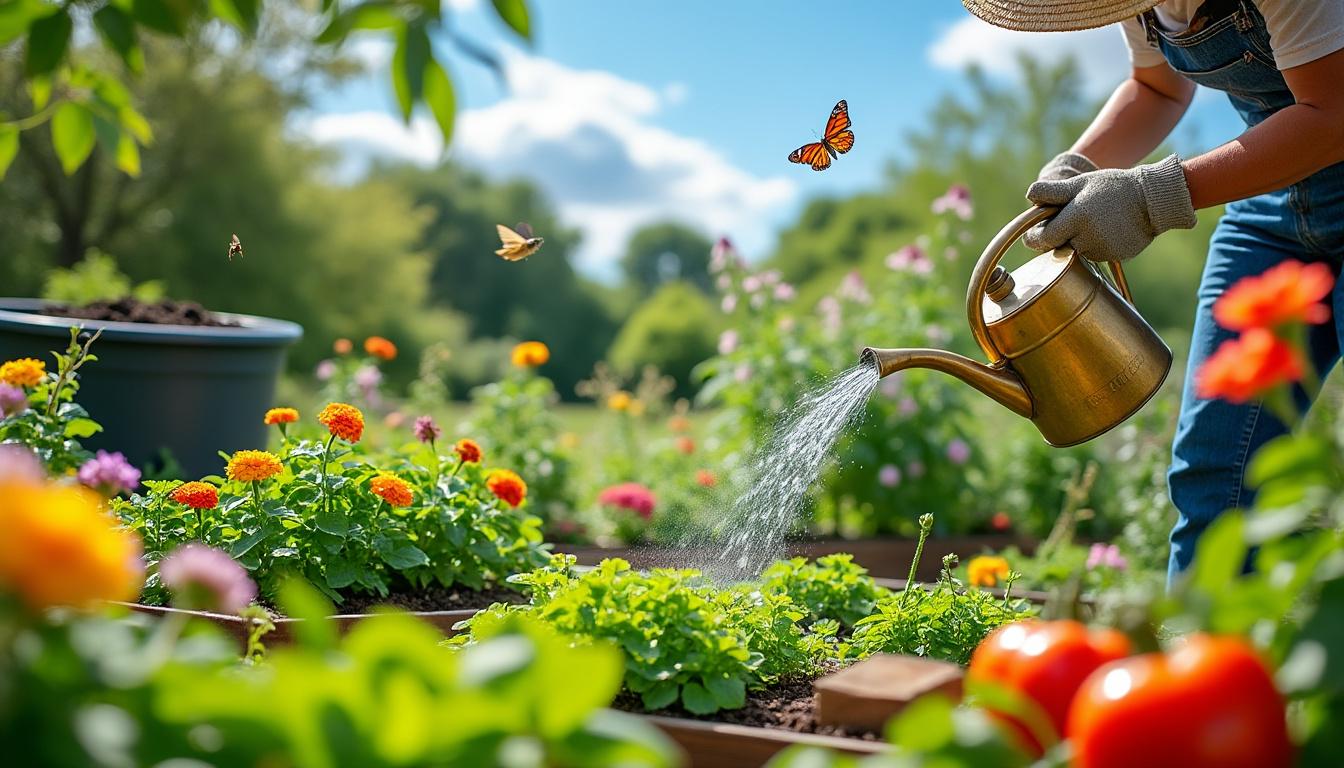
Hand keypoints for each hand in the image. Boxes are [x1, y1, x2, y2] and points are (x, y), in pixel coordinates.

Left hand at [1024, 155, 1196, 261]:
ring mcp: (1100, 250)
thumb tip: (1029, 197)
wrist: (1153, 200)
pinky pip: (1092, 256)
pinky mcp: (1112, 257)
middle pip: (1058, 247)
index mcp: (1076, 217)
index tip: (1036, 232)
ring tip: (1093, 221)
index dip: (1036, 236)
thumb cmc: (1113, 188)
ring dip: (1076, 241)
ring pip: (1075, 252)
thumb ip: (1053, 192)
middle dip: (1056, 237)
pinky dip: (1093, 246)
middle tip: (1067, 222)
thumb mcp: (1081, 183)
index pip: (1042, 238)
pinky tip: (1105, 230)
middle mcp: (1086, 238)